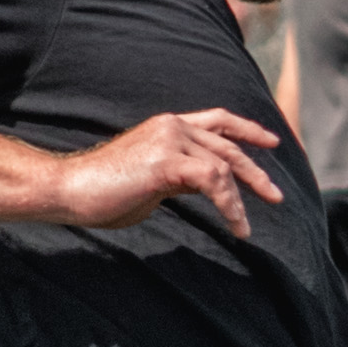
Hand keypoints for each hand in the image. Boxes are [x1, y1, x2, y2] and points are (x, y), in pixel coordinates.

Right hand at [48, 109, 282, 238]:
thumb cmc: (104, 192)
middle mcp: (173, 125)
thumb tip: (206, 187)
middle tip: (276, 195)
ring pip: (223, 165)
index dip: (247, 129)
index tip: (271, 142)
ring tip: (246, 226)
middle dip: (255, 171)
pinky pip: (212, 181)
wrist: (71, 190)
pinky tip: (235, 226)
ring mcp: (170, 140)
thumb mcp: (153, 180)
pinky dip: (228, 205)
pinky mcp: (167, 162)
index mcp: (168, 125)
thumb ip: (181, 176)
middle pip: (228, 144)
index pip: (217, 120)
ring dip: (241, 198)